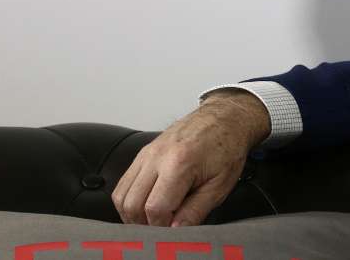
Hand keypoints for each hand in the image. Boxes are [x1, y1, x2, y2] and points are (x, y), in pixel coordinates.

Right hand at [111, 89, 271, 226]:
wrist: (225, 118)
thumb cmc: (227, 147)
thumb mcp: (220, 185)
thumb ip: (196, 210)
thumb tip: (176, 230)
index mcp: (180, 163)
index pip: (155, 208)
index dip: (162, 227)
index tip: (172, 231)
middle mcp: (157, 156)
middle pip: (132, 204)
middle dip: (144, 223)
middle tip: (162, 228)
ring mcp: (147, 152)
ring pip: (121, 194)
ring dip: (133, 213)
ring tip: (154, 218)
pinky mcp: (144, 152)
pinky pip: (125, 181)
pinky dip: (130, 198)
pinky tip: (147, 204)